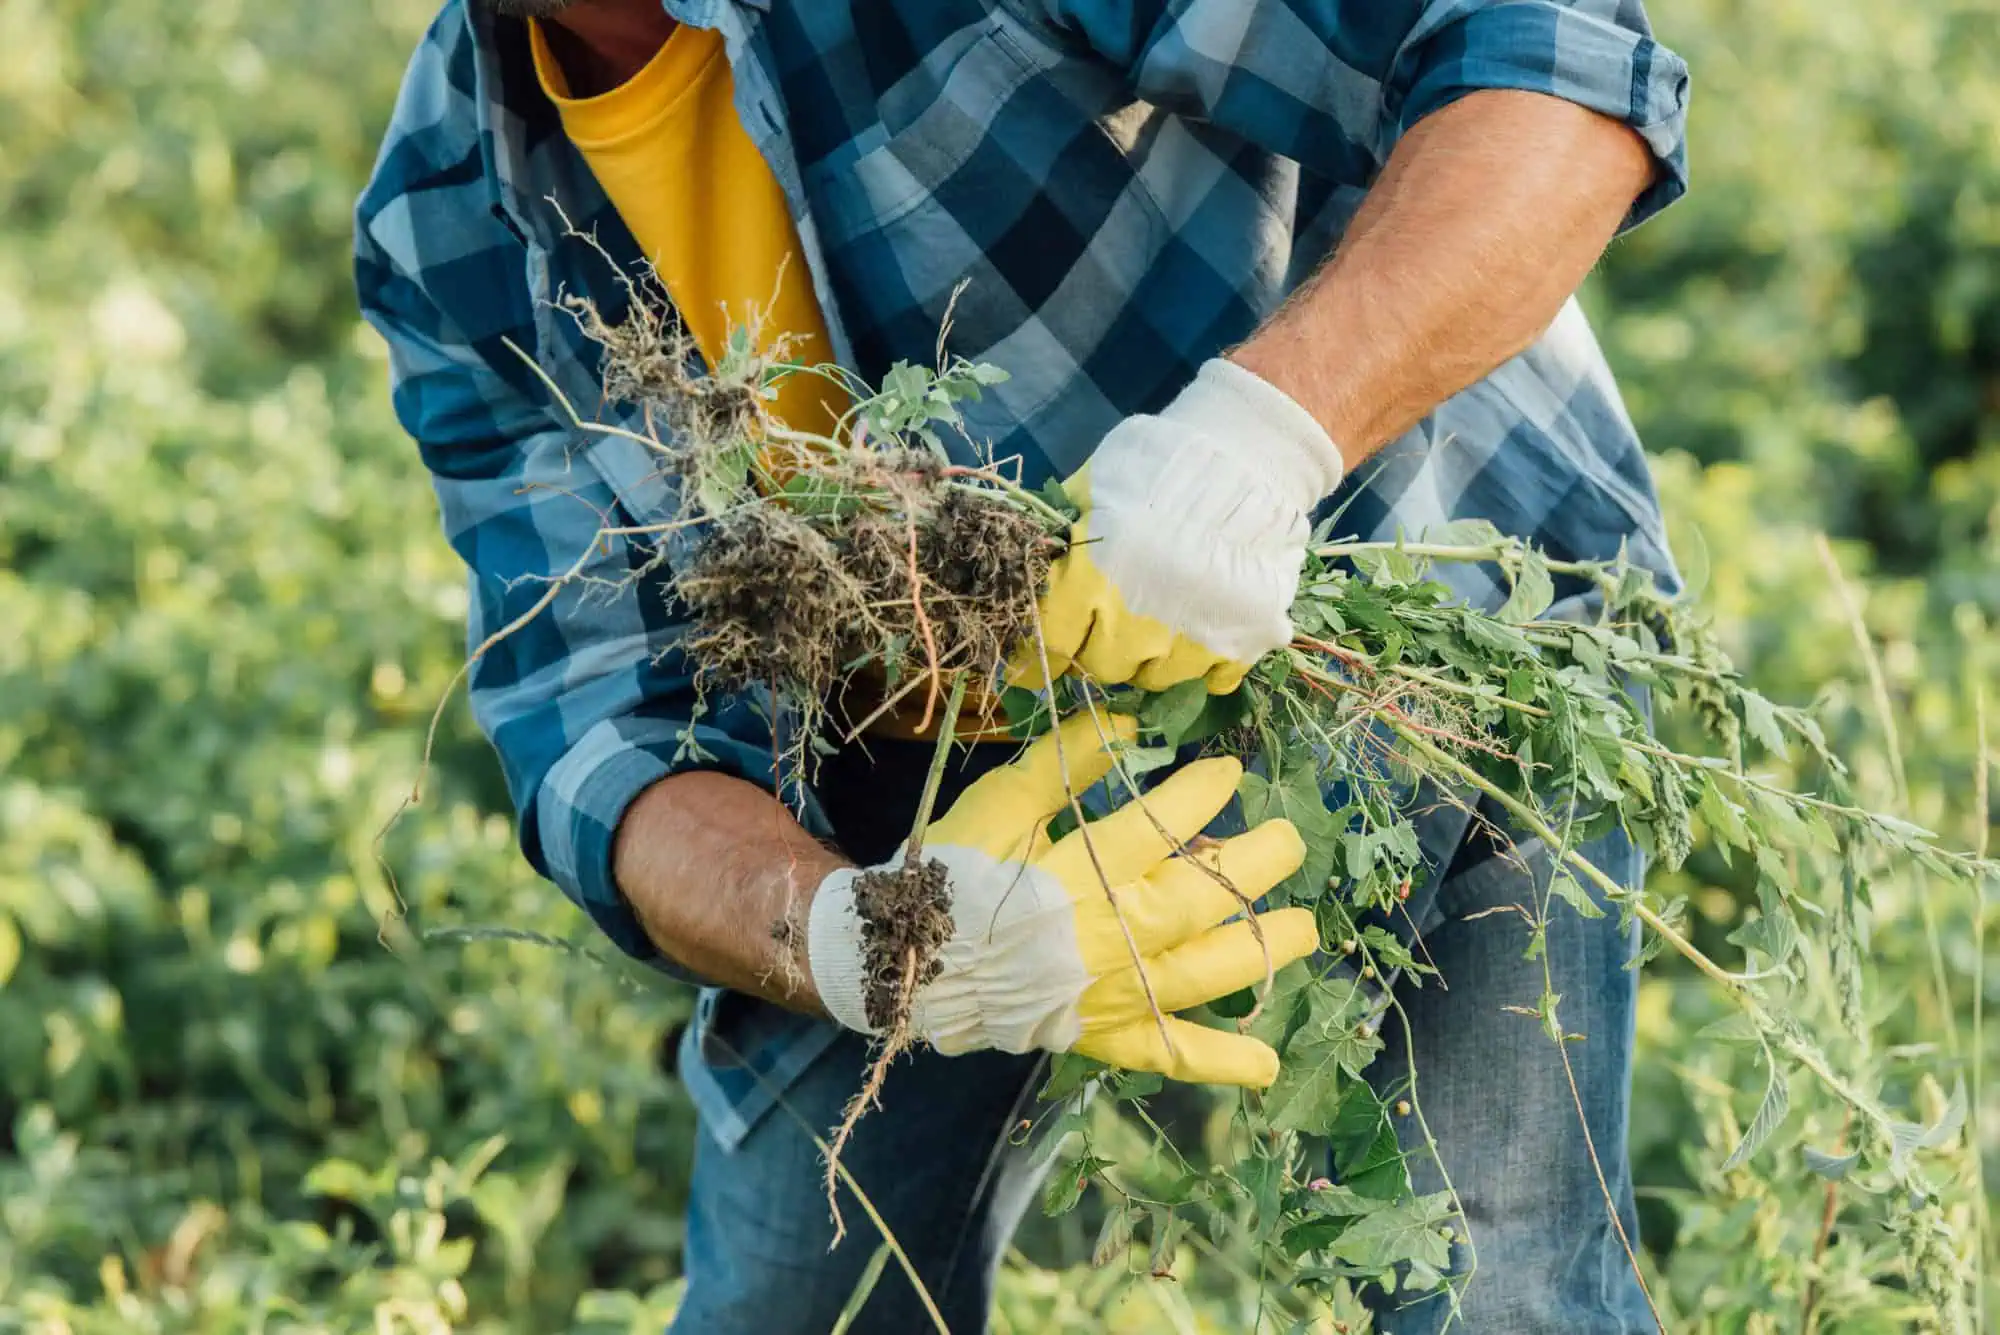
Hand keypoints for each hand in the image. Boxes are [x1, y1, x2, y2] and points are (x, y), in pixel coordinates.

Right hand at [805, 709, 1318, 1086]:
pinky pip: (1168, 1053)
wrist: (906, 962)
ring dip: (1262, 950)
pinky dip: (1218, 1062)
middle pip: (1202, 900)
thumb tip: (1129, 727)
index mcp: (1077, 876)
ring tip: (1303, 928)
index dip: (1202, 795)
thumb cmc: (952, 877)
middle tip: (1288, 839)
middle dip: (1255, 863)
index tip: (1229, 771)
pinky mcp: (1104, 1035)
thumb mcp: (999, 808)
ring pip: (1205, 973)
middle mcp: (1107, 938)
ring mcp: (1112, 993)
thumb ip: (1063, 767)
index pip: (1159, 829)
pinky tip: (1267, 1067)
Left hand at [1019, 359, 1343, 694]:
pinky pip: (1214, 680)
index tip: (1035, 658)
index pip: (1051, 645)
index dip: (1038, 653)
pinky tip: (1201, 630)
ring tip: (1156, 619)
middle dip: (1096, 647)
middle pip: (1101, 667)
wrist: (1251, 455)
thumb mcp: (1092, 488)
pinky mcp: (1246, 642)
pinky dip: (1204, 663)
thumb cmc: (1159, 464)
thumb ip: (1059, 536)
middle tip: (1108, 619)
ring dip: (1147, 656)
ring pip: (1154, 679)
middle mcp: (1139, 623)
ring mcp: (1195, 639)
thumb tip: (1029, 574)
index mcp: (1094, 579)